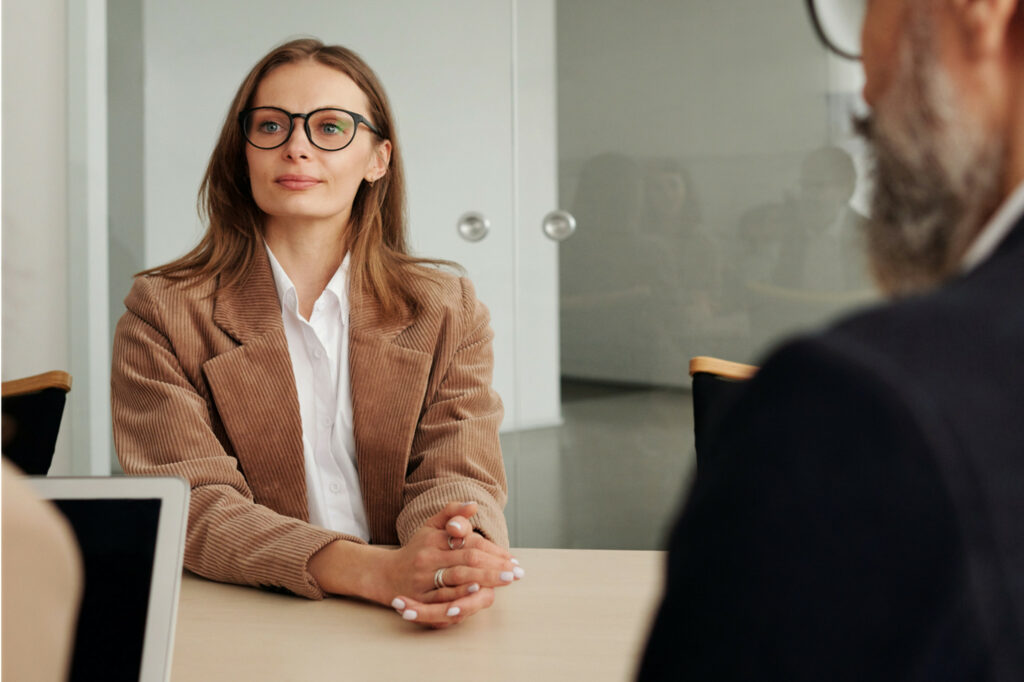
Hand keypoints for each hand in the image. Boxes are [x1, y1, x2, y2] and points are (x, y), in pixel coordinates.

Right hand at [388, 501, 523, 627]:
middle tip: (516, 572)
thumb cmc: (416, 549)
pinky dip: (462, 595)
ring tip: (505, 580)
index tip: (512, 559)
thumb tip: (474, 504)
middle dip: (495, 566)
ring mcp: (424, 578)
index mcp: (434, 539)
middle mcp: (429, 557)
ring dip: (485, 579)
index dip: (492, 550)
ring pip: (458, 578)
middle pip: (467, 559)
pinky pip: (443, 598)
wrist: (385, 575)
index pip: (469, 542)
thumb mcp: (430, 525)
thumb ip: (451, 512)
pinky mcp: (420, 598)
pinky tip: (478, 592)